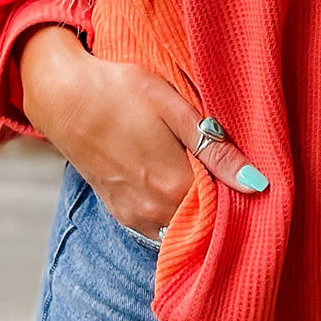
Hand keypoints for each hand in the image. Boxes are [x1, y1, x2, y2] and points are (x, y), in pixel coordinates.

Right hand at [18, 25, 268, 241]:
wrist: (62, 97)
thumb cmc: (120, 92)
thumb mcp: (173, 108)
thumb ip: (215, 149)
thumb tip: (258, 183)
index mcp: (173, 185)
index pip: (226, 210)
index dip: (243, 196)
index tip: (254, 179)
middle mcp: (154, 211)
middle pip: (205, 224)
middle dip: (224, 207)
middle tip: (234, 176)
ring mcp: (134, 216)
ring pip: (181, 228)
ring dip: (199, 213)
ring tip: (208, 179)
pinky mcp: (120, 212)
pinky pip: (159, 227)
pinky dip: (176, 215)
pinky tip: (182, 186)